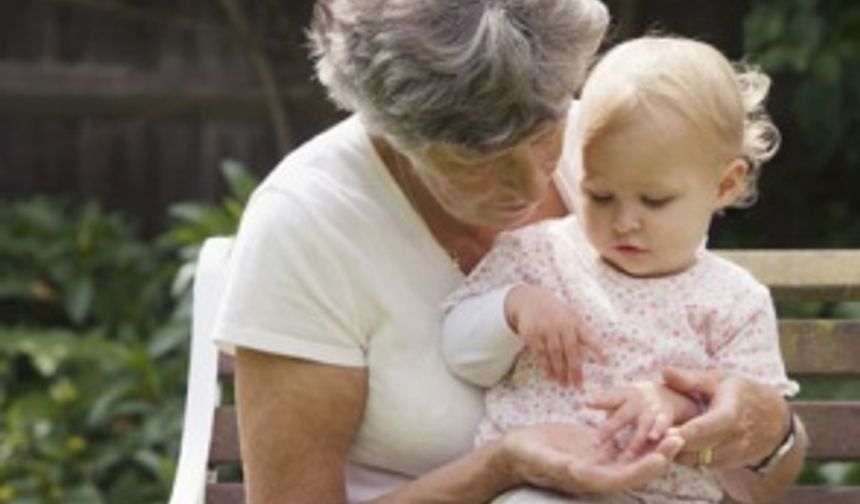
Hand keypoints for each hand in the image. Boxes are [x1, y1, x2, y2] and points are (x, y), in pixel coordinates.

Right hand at [502, 421, 683, 494]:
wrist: (514, 449)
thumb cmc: (524, 455)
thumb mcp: (542, 458)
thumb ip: (563, 466)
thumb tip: (581, 472)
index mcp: (587, 480)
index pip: (621, 479)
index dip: (641, 470)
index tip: (659, 458)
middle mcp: (599, 474)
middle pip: (634, 468)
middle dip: (657, 455)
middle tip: (678, 438)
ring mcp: (600, 461)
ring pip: (634, 455)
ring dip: (654, 443)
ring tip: (675, 428)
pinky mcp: (598, 448)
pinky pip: (624, 443)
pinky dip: (640, 433)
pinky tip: (654, 419)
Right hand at [505, 284, 604, 386]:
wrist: (530, 300)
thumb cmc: (556, 312)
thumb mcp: (571, 316)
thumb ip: (582, 332)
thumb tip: (599, 353)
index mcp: (574, 321)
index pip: (588, 335)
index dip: (597, 347)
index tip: (607, 359)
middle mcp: (561, 325)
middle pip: (570, 350)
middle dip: (575, 369)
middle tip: (578, 385)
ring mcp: (546, 329)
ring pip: (555, 354)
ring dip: (560, 371)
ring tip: (564, 384)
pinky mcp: (532, 334)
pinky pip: (540, 354)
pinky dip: (546, 366)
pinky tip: (550, 375)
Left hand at [589, 381, 698, 459]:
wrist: (665, 395)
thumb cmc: (633, 399)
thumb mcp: (620, 396)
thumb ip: (604, 402)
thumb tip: (586, 403)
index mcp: (624, 395)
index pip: (609, 398)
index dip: (599, 401)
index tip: (588, 404)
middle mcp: (637, 402)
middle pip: (622, 415)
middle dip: (611, 429)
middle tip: (597, 443)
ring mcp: (651, 409)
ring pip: (643, 424)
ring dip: (637, 438)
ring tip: (628, 453)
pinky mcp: (665, 417)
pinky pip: (662, 426)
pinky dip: (659, 432)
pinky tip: (653, 441)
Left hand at [662, 367, 790, 469]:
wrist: (774, 419)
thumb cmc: (741, 393)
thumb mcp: (719, 380)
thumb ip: (691, 379)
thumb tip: (665, 372)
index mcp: (731, 414)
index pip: (703, 429)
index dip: (680, 433)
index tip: (660, 431)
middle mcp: (735, 440)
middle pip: (697, 449)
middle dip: (673, 444)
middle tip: (651, 434)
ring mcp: (733, 456)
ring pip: (697, 461)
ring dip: (677, 452)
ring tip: (660, 437)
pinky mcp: (728, 465)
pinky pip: (702, 465)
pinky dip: (686, 457)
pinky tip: (674, 444)